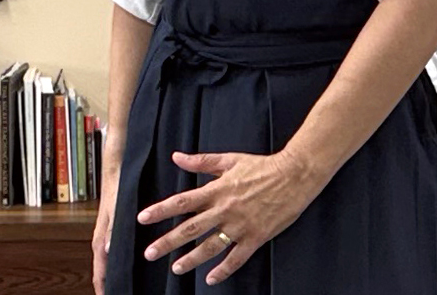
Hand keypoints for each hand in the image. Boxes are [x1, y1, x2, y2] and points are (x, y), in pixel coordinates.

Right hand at [91, 164, 120, 294]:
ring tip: (129, 287)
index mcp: (100, 238)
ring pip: (110, 261)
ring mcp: (109, 235)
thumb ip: (113, 227)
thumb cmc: (117, 185)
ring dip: (117, 274)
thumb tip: (107, 250)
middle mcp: (103, 240)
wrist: (116, 168)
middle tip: (123, 294)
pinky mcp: (116, 229)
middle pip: (104, 270)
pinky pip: (117, 251)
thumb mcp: (118, 206)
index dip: (103, 288)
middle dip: (111, 285)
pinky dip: (122, 261)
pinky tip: (135, 264)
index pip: (99, 271)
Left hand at [137, 149, 325, 285]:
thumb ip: (202, 162)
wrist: (294, 174)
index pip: (183, 201)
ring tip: (175, 268)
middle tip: (149, 253)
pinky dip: (223, 269)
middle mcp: (225, 208)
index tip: (142, 218)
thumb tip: (176, 157)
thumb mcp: (230, 159)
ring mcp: (240, 225)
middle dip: (168, 241)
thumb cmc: (261, 165)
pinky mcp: (256, 236)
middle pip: (191, 228)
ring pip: (210, 246)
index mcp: (217, 189)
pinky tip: (210, 278)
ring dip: (191, 258)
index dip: (161, 210)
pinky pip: (236, 258)